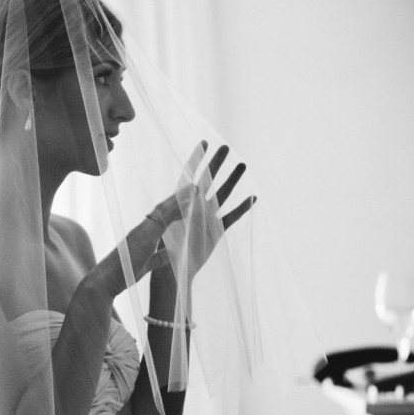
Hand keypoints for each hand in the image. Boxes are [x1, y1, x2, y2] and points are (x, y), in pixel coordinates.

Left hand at [149, 141, 255, 280]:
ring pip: (222, 195)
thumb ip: (176, 206)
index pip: (188, 175)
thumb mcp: (163, 224)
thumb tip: (194, 188)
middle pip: (209, 180)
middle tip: (227, 147)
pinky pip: (231, 217)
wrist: (168, 272)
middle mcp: (194, 207)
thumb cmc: (160, 249)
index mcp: (179, 203)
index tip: (205, 142)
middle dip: (217, 164)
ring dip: (232, 180)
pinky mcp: (215, 233)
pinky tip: (252, 197)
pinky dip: (241, 208)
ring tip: (243, 165)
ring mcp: (206, 219)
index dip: (196, 159)